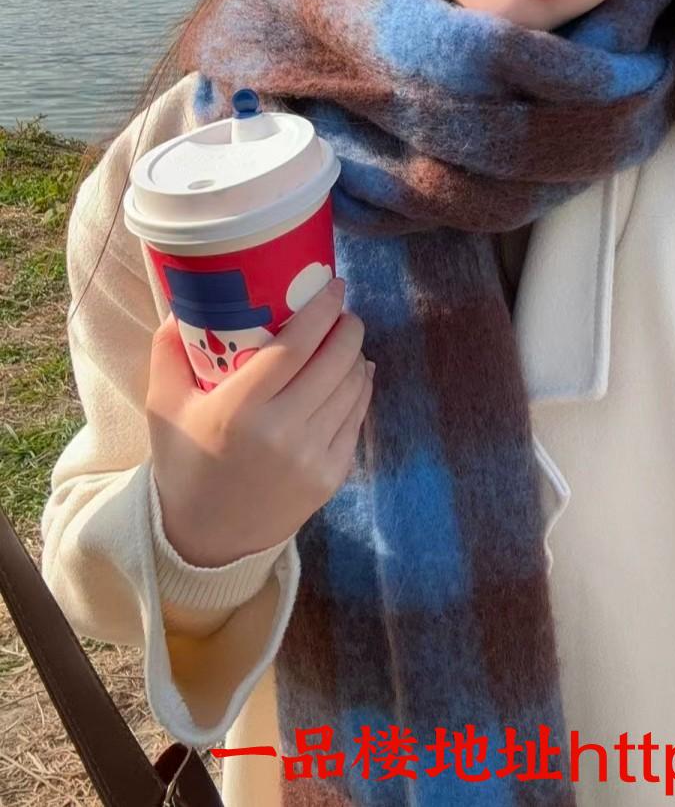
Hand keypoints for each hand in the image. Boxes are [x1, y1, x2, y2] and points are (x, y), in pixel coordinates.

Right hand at [146, 276, 373, 566]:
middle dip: (348, 327)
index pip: (296, 345)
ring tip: (346, 341)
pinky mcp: (332, 476)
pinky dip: (360, 389)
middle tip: (342, 311)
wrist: (205, 540)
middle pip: (335, 360)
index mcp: (239, 409)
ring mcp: (312, 456)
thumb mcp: (163, 407)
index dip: (322, 310)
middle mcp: (283, 432)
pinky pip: (358, 418)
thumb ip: (168, 352)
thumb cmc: (184, 463)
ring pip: (353, 386)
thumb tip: (184, 303)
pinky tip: (354, 375)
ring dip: (356, 355)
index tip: (334, 286)